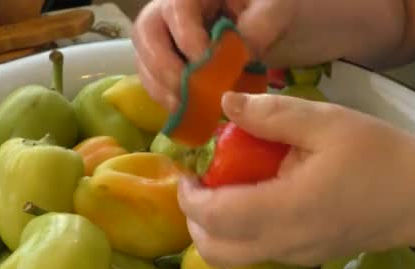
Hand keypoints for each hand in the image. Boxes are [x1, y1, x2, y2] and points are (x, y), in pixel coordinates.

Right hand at [131, 0, 299, 111]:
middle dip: (165, 68)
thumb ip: (260, 26)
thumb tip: (242, 53)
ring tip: (185, 110)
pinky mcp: (164, 59)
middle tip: (189, 94)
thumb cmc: (263, 7)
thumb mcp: (271, 8)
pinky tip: (184, 112)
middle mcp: (168, 9)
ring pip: (144, 58)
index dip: (188, 38)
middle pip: (147, 33)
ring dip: (161, 87)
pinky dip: (165, 97)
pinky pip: (153, 78)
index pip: (177, 8)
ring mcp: (162, 35)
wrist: (259, 17)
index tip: (206, 65)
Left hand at [176, 92, 414, 268]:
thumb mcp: (327, 122)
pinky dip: (242, 233)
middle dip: (194, 220)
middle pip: (215, 251)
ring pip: (235, 257)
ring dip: (216, 228)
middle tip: (202, 183)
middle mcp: (287, 243)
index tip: (189, 171)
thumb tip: (226, 104)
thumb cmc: (381, 155)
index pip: (215, 219)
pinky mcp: (309, 258)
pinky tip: (261, 199)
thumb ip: (272, 114)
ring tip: (228, 190)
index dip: (189, 197)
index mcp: (288, 210)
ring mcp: (298, 257)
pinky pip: (259, 253)